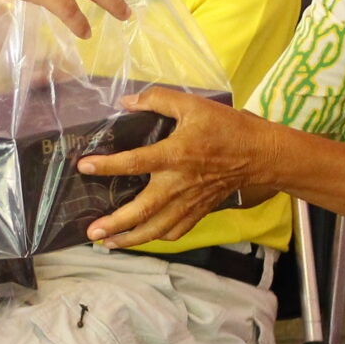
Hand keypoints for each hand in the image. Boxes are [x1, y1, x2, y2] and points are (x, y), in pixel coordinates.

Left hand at [79, 88, 262, 247]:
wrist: (260, 154)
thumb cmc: (227, 127)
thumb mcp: (193, 104)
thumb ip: (158, 99)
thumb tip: (126, 102)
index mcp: (175, 154)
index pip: (134, 162)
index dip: (107, 166)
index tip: (85, 167)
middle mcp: (178, 183)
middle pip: (142, 210)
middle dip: (115, 224)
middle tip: (92, 232)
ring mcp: (189, 202)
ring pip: (157, 228)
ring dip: (131, 239)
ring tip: (108, 244)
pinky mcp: (199, 211)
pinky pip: (176, 231)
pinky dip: (157, 238)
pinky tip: (143, 238)